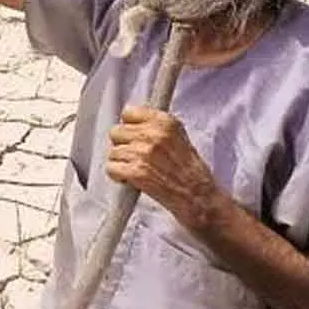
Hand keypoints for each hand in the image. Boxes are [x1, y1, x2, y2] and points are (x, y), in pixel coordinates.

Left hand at [106, 106, 218, 226]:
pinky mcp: (136, 172)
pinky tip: (131, 179)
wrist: (197, 195)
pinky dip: (118, 176)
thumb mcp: (179, 136)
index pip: (129, 113)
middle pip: (117, 132)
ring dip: (121, 163)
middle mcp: (153, 135)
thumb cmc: (189, 170)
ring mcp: (143, 153)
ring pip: (113, 152)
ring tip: (136, 169)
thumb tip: (132, 123)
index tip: (134, 136)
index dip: (129, 127)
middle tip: (135, 156)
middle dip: (123, 145)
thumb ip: (156, 127)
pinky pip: (111, 168)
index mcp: (165, 122)